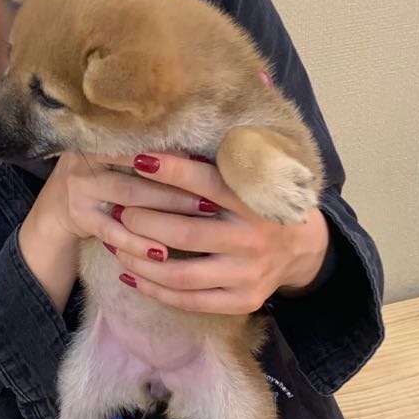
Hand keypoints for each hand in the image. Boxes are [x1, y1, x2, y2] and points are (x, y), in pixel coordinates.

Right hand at [26, 151, 217, 245]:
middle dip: (178, 187)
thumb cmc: (104, 175)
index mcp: (101, 136)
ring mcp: (80, 189)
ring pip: (130, 202)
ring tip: (200, 220)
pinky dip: (138, 244)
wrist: (56, 207)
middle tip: (214, 197)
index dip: (174, 155)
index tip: (206, 164)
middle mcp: (86, 159)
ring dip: (166, 213)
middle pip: (139, 173)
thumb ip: (150, 153)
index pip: (141, 143)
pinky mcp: (80, 217)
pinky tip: (162, 254)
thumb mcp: (117, 157)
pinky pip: (113, 233)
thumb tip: (203, 156)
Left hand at [99, 153, 329, 315]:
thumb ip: (225, 157)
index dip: (171, 171)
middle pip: (184, 233)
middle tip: (117, 209)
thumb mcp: (255, 176)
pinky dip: (154, 290)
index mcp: (255, 200)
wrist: (302, 248)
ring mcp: (248, 274)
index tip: (138, 159)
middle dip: (142, 221)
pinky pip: (189, 301)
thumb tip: (198, 117)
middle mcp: (253, 238)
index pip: (208, 183)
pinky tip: (130, 275)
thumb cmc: (262, 202)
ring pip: (181, 274)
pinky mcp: (243, 300)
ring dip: (140, 259)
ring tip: (115, 245)